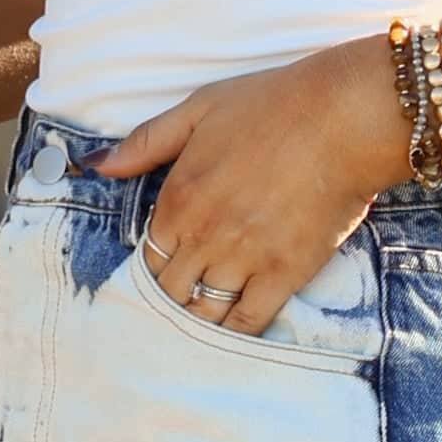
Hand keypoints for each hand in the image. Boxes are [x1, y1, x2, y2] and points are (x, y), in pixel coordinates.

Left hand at [92, 37, 406, 333]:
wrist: (343, 118)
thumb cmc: (273, 105)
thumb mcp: (198, 109)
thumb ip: (146, 142)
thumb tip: (98, 166)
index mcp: (178, 198)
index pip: (149, 255)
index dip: (155, 267)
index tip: (166, 272)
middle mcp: (203, 235)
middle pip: (169, 290)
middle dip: (170, 300)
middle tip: (179, 307)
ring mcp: (243, 258)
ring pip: (202, 313)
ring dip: (196, 322)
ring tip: (197, 328)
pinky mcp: (283, 274)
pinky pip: (247, 322)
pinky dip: (233, 334)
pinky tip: (228, 336)